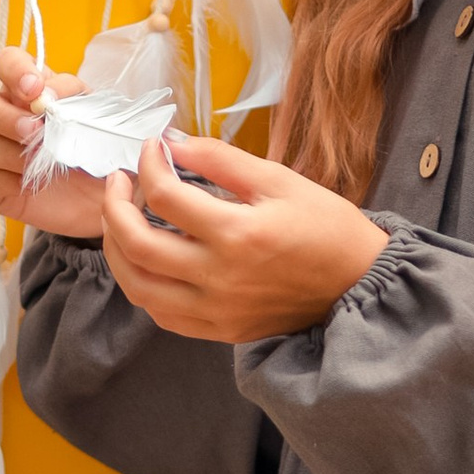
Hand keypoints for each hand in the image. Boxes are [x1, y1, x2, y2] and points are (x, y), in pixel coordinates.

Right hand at [0, 46, 105, 238]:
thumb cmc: (102, 150)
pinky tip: (27, 186)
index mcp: (30, 90)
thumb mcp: (100, 116)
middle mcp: (6, 115)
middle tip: (34, 131)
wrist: (109, 196)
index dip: (13, 70)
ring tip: (37, 164)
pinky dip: (2, 182)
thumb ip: (75, 98)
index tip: (35, 90)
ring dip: (5, 152)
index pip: (6, 62)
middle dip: (3, 116)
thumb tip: (49, 93)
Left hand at [100, 137, 390, 343]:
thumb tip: (174, 143)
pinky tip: (146, 260)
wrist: (359, 284)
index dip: (149, 164)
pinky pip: (160, 314)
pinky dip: (142, 284)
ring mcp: (216, 310)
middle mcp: (219, 278)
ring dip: (117, 250)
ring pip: (137, 286)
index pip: (166, 195)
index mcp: (238, 234)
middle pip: (136, 244)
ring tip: (121, 221)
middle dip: (114, 207)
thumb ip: (222, 159)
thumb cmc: (327, 228)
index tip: (153, 148)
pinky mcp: (219, 330)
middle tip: (119, 182)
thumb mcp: (281, 180)